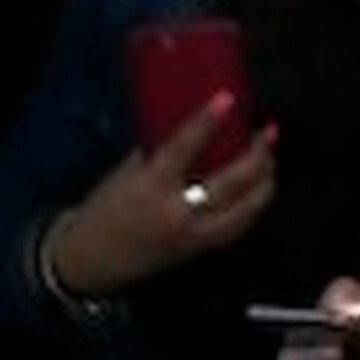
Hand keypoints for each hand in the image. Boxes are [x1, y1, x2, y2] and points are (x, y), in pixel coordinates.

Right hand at [41, 93, 281, 299]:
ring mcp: (193, 236)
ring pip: (246, 209)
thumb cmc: (103, 210)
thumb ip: (156, 150)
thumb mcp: (124, 173)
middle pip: (231, 183)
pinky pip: (239, 228)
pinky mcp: (200, 251)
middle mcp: (176, 213)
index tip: (227, 98)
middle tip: (266, 132)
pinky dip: (254, 206)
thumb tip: (186, 123)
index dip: (206, 122)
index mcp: (149, 188)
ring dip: (265, 181)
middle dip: (257, 155)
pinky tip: (259, 189)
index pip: (182, 149)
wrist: (89, 261)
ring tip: (270, 158)